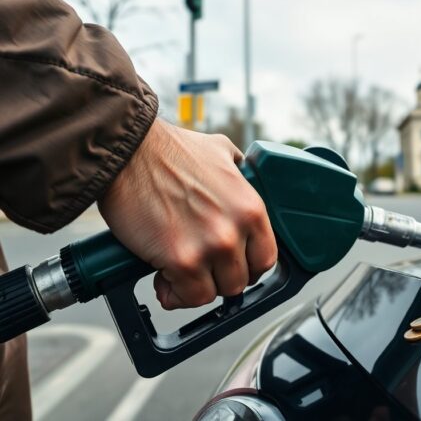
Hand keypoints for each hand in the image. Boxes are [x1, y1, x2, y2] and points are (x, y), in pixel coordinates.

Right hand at [98, 119, 276, 309]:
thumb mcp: (220, 151)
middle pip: (241, 280)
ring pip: (215, 293)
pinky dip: (175, 295)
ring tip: (178, 271)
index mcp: (251, 207)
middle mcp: (236, 230)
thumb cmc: (166, 151)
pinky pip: (189, 297)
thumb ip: (237, 170)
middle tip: (200, 267)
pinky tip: (163, 278)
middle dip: (218, 277)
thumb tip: (241, 174)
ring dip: (196, 287)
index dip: (248, 266)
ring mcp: (211, 247)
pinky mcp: (181, 261)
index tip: (233, 265)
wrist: (126, 152)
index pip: (266, 258)